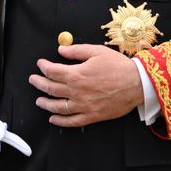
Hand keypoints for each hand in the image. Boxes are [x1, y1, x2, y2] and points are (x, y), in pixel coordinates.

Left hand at [29, 43, 143, 126]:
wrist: (137, 83)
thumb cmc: (119, 67)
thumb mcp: (97, 51)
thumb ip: (77, 51)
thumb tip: (61, 49)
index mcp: (76, 74)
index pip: (52, 71)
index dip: (43, 67)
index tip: (41, 64)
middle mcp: (76, 91)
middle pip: (51, 88)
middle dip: (39, 83)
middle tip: (33, 80)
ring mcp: (83, 106)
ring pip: (57, 107)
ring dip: (45, 103)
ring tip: (39, 100)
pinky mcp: (92, 116)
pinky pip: (72, 121)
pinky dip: (60, 121)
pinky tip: (53, 119)